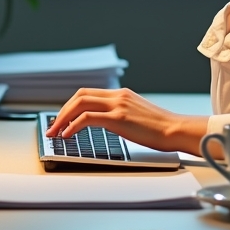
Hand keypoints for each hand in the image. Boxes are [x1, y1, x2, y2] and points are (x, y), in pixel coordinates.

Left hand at [45, 88, 208, 154]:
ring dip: (62, 118)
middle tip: (53, 126)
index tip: (61, 119)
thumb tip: (106, 124)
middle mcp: (118, 96)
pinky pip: (87, 118)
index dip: (70, 106)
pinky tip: (68, 135)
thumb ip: (122, 115)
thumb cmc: (162, 129)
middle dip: (61, 111)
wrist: (177, 130)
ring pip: (80, 104)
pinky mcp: (119, 118)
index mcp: (122, 94)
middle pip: (79, 95)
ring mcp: (118, 105)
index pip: (88, 93)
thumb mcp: (138, 116)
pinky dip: (73, 125)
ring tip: (55, 132)